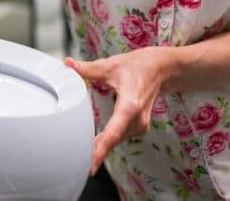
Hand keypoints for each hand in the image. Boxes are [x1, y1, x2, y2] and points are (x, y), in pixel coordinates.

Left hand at [65, 47, 170, 175]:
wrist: (161, 69)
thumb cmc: (137, 67)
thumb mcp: (111, 66)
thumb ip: (88, 69)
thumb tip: (68, 65)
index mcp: (130, 106)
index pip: (113, 134)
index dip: (100, 151)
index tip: (90, 165)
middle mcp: (138, 119)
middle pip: (112, 140)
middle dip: (95, 150)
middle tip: (76, 160)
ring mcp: (141, 125)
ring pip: (116, 140)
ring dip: (101, 144)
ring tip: (83, 148)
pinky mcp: (140, 127)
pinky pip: (120, 136)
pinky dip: (109, 138)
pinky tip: (98, 139)